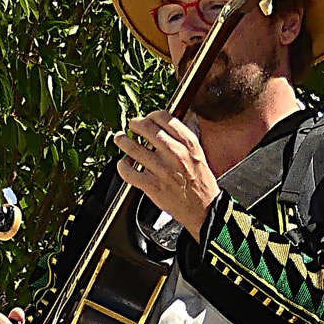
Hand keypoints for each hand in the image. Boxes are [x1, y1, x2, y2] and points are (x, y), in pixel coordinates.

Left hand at [113, 110, 218, 237]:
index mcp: (188, 143)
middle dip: (135, 124)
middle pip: (147, 128)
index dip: (151, 115)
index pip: (164, 118)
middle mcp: (175, 154)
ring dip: (123, 141)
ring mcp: (162, 170)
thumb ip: (181, 138)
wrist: (203, 208)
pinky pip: (129, 172)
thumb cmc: (200, 181)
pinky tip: (124, 164)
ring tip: (120, 139)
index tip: (147, 118)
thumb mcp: (197, 153)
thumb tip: (162, 126)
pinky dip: (123, 166)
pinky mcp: (152, 186)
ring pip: (134, 148)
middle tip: (131, 125)